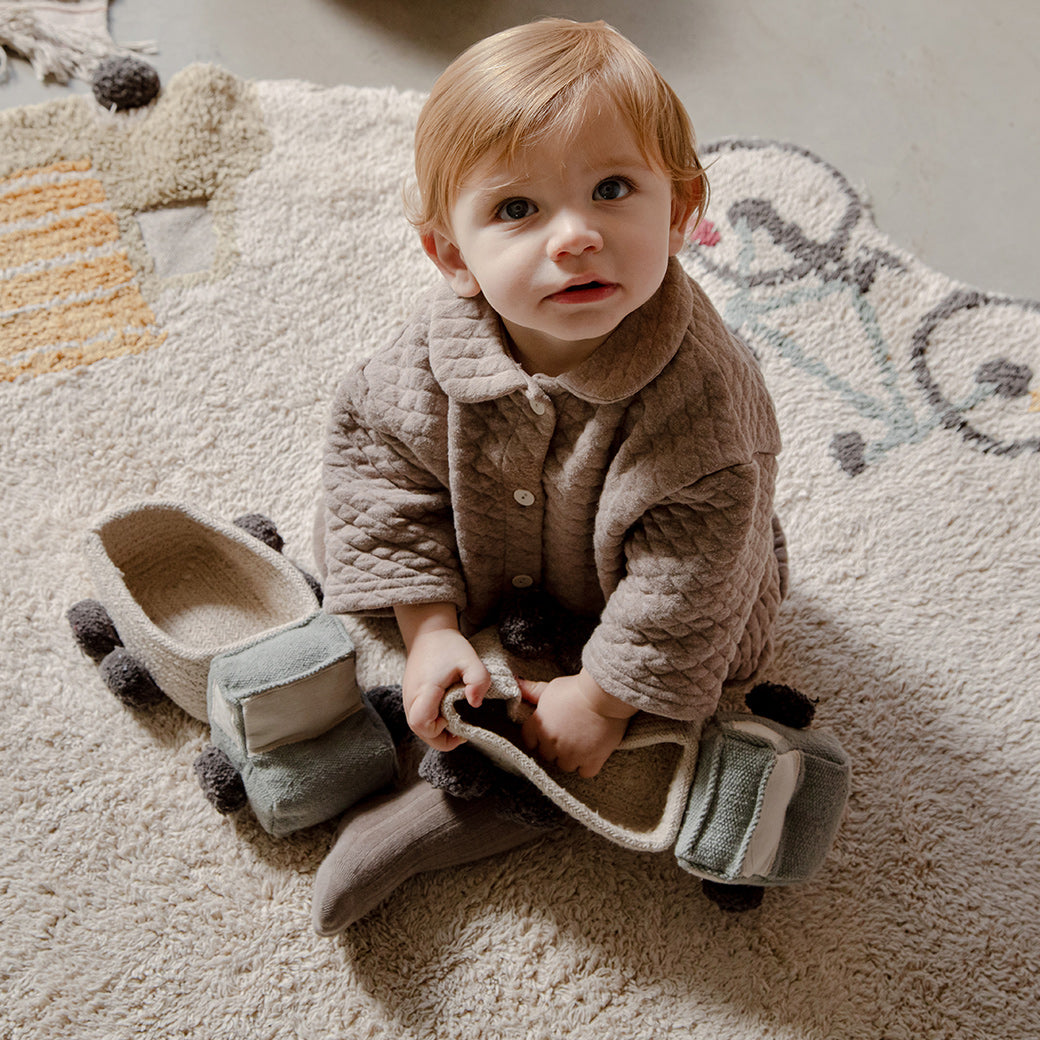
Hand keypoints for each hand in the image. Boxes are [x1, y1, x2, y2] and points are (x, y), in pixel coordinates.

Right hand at [395, 603, 490, 751]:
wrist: (428, 633)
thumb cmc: (449, 646)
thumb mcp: (470, 659)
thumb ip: (479, 680)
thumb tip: (475, 704)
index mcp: (424, 690)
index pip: (421, 724)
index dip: (440, 732)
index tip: (459, 723)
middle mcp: (410, 698)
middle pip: (420, 732)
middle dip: (442, 737)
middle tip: (462, 728)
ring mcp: (407, 699)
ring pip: (418, 728)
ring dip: (437, 731)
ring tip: (456, 720)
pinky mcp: (410, 698)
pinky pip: (418, 719)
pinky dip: (433, 723)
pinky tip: (447, 713)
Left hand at [516, 670, 636, 777]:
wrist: (604, 694)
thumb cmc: (576, 688)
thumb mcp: (551, 687)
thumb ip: (532, 691)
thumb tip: (517, 683)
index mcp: (538, 725)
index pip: (529, 740)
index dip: (537, 736)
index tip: (547, 732)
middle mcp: (551, 743)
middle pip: (547, 755)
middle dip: (554, 747)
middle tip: (566, 736)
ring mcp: (571, 754)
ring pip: (565, 765)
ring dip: (570, 758)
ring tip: (579, 745)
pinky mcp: (591, 760)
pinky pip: (584, 772)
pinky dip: (587, 766)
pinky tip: (590, 755)